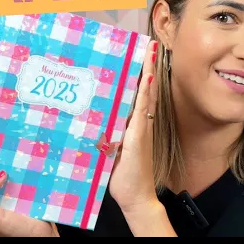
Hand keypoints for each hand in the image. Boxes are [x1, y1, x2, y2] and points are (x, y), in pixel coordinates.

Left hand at [108, 39, 159, 213]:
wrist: (136, 197)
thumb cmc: (122, 178)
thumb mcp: (109, 153)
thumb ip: (103, 138)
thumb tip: (92, 126)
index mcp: (133, 126)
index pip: (138, 96)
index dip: (140, 77)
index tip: (141, 57)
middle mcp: (140, 124)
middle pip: (146, 90)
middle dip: (148, 68)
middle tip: (150, 46)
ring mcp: (141, 128)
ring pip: (146, 95)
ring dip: (149, 73)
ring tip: (151, 53)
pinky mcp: (139, 135)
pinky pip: (143, 109)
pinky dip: (146, 93)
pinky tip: (148, 79)